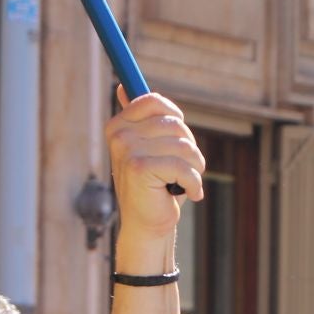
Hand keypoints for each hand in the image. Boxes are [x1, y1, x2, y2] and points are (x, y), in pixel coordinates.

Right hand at [104, 92, 205, 254]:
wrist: (147, 226)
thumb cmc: (154, 187)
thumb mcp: (148, 148)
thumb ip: (140, 119)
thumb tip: (123, 86)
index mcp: (118, 126)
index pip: (153, 101)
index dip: (175, 118)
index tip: (178, 139)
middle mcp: (119, 136)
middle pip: (175, 124)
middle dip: (190, 149)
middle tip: (186, 169)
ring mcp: (127, 151)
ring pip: (184, 145)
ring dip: (195, 168)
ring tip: (187, 183)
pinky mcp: (140, 169)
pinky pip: (183, 167)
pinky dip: (194, 183)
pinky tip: (190, 194)